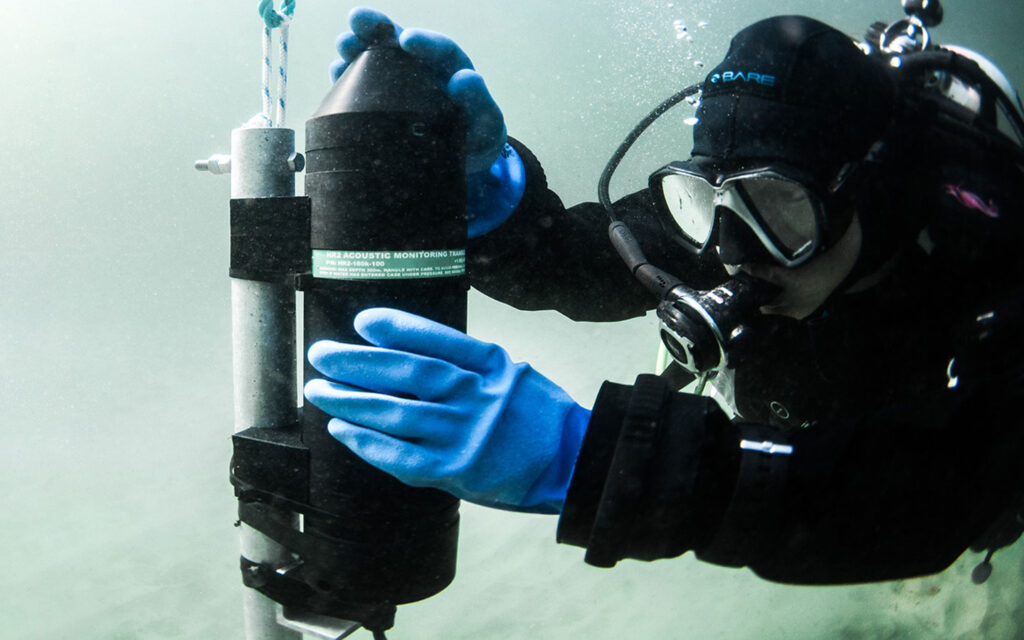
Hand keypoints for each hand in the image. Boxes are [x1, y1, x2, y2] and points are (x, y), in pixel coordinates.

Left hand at [304, 308, 590, 513]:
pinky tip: (343, 428)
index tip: (363, 321)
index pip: (437, 340)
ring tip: (319, 390)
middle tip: (321, 353)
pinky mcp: (456, 471)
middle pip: (408, 373)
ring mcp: (465, 436)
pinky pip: (401, 456)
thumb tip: (407, 344)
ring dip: (350, 400)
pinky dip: (367, 442)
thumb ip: (468, 359)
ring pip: (396, 412)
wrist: (572, 464)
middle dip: (357, 361)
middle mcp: (477, 398)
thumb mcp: (512, 371)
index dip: (397, 328)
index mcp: (493, 367)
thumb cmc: (538, 415)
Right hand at [330, 7, 524, 236]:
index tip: (408, 40)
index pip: (439, 49)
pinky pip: (363, 85)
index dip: (423, 42)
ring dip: (358, 47)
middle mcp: (423, 68)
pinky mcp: (382, 102)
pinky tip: (336, 70)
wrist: (461, 161)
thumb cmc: (477, 136)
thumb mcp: (486, 123)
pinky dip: (349, 77)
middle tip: (358, 19)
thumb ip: (479, 101)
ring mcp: (399, 83)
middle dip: (378, 29)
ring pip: (377, 58)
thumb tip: (465, 78)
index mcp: (452, 68)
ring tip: (343, 44)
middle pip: (399, 42)